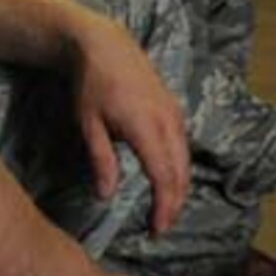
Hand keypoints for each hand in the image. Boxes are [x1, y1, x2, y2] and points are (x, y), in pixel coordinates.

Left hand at [71, 15, 190, 235]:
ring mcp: (174, 113)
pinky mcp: (174, 109)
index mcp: (146, 127)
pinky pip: (184, 146)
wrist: (106, 46)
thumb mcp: (89, 124)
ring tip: (165, 208)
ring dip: (179, 187)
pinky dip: (179, 168)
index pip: (163, 177)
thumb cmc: (92, 85)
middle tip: (160, 226)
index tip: (157, 229)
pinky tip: (168, 179)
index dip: (163, 207)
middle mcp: (167, 121)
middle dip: (174, 203)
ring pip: (186, 160)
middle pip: (181, 173)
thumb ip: (102, 161)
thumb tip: (106, 196)